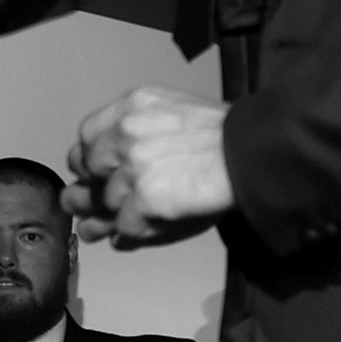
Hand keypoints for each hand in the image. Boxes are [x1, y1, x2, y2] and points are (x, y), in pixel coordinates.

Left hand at [64, 89, 236, 244]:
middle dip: (95, 188)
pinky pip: (124, 228)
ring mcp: (135, 168)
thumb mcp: (173, 111)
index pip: (86, 135)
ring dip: (115, 216)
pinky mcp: (146, 200)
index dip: (91, 158)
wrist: (254, 153)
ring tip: (127, 221)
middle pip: (87, 170)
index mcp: (133, 106)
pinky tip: (144, 231)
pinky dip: (133, 235)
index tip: (101, 172)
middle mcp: (127, 133)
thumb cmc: (223, 137)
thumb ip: (136, 129)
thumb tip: (101, 163)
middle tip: (108, 201)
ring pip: (105, 203)